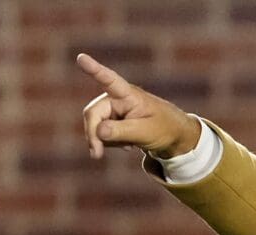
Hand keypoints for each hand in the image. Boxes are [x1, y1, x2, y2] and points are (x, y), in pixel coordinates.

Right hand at [77, 53, 201, 159]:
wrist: (174, 136)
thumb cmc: (164, 129)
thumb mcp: (146, 132)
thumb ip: (122, 131)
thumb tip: (98, 131)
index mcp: (128, 94)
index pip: (109, 80)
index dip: (94, 69)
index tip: (81, 58)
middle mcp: (116, 98)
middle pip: (93, 113)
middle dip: (93, 134)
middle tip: (96, 155)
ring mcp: (113, 109)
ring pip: (95, 126)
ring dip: (104, 140)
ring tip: (128, 146)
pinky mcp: (112, 120)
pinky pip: (101, 133)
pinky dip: (110, 142)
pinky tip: (127, 145)